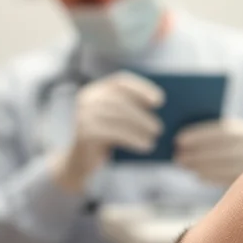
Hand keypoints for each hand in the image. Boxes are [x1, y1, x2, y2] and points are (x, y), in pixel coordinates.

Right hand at [50, 71, 164, 192]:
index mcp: (97, 89)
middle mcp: (87, 98)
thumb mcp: (117, 119)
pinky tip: (146, 146)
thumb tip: (162, 106)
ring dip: (140, 126)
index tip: (161, 100)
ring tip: (155, 137)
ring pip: (116, 116)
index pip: (120, 81)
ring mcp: (82, 114)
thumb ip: (131, 108)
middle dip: (142, 113)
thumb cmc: (105, 138)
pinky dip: (132, 138)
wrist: (79, 162)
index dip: (142, 88)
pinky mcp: (82, 132)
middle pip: (119, 100)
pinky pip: (112, 132)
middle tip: (160, 127)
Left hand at [173, 118, 242, 185]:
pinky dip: (212, 177)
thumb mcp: (237, 135)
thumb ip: (218, 134)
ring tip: (184, 166)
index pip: (219, 131)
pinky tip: (198, 176)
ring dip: (201, 166)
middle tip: (177, 157)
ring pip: (223, 166)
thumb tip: (186, 138)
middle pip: (220, 150)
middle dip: (196, 154)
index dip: (198, 135)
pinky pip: (228, 179)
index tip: (178, 139)